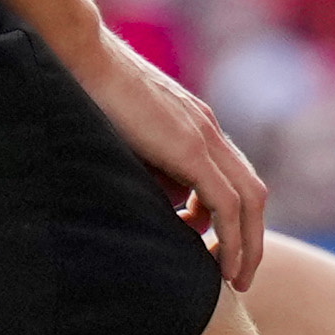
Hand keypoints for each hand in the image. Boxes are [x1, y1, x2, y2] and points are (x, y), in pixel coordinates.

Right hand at [65, 31, 269, 289]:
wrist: (82, 56)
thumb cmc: (92, 95)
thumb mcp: (130, 142)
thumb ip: (153, 170)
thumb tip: (168, 206)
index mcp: (197, 128)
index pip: (233, 179)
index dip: (234, 219)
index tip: (217, 251)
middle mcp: (209, 131)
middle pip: (252, 193)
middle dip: (251, 238)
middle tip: (239, 275)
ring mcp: (204, 137)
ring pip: (249, 201)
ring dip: (247, 244)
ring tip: (234, 278)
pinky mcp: (191, 147)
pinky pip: (226, 203)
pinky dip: (230, 237)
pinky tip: (220, 264)